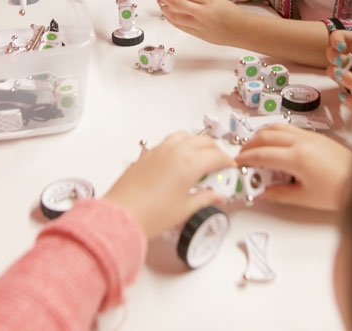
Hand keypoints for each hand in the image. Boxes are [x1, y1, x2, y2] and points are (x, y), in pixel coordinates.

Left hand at [104, 132, 235, 238]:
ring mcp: (159, 150)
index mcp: (189, 164)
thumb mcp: (185, 209)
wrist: (121, 215)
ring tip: (200, 158)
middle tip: (219, 164)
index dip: (227, 161)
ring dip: (197, 143)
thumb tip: (217, 196)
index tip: (230, 167)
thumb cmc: (151, 214)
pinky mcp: (147, 154)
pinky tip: (179, 160)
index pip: (216, 156)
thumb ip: (205, 198)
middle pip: (204, 141)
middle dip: (215, 150)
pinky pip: (169, 141)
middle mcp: (175, 151)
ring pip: (185, 136)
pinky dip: (180, 145)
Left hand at [153, 0, 243, 46]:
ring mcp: (199, 25)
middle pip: (177, 3)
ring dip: (164, 8)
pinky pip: (180, 26)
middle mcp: (203, 12)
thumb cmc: (230, 12)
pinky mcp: (198, 34)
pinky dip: (171, 19)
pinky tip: (167, 13)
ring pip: (175, 16)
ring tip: (160, 1)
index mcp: (209, 0)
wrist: (241, 30)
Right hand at [235, 124, 351, 210]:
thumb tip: (261, 193)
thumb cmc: (336, 192)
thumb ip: (279, 194)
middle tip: (241, 156)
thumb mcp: (304, 198)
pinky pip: (289, 128)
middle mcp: (301, 141)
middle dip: (250, 144)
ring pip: (277, 127)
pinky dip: (275, 132)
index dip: (246, 159)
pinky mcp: (316, 135)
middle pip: (266, 136)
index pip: (262, 154)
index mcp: (297, 157)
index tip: (236, 164)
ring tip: (254, 146)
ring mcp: (309, 135)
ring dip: (261, 134)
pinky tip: (274, 142)